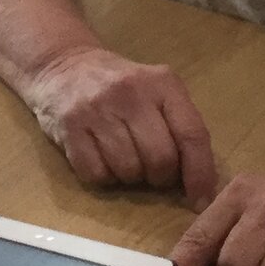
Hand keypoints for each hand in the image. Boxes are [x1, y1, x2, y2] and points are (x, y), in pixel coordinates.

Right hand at [20, 46, 217, 206]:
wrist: (64, 64)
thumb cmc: (121, 86)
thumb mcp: (157, 91)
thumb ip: (179, 127)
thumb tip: (201, 184)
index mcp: (162, 82)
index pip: (192, 134)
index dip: (200, 173)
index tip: (201, 200)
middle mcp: (130, 92)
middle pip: (160, 158)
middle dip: (160, 177)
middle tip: (152, 170)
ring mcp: (97, 108)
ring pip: (128, 170)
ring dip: (130, 177)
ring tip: (124, 159)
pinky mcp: (69, 125)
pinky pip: (96, 173)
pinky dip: (103, 177)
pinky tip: (101, 158)